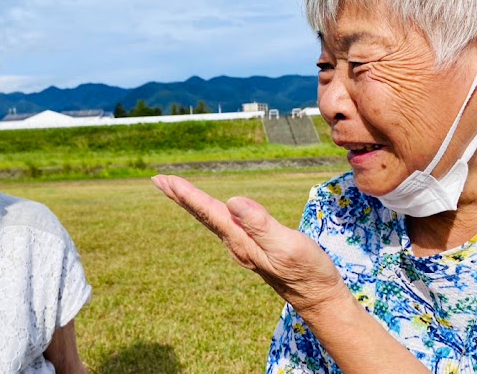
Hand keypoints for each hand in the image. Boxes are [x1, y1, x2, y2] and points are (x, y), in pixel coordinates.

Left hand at [152, 174, 346, 314]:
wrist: (318, 298)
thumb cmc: (308, 272)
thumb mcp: (287, 246)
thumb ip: (260, 225)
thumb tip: (233, 201)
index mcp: (241, 241)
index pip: (209, 212)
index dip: (187, 195)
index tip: (165, 180)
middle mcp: (236, 244)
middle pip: (203, 215)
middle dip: (180, 196)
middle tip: (158, 180)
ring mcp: (243, 247)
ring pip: (211, 219)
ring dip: (192, 203)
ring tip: (175, 189)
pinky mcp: (252, 247)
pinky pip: (223, 223)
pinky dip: (210, 210)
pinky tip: (210, 209)